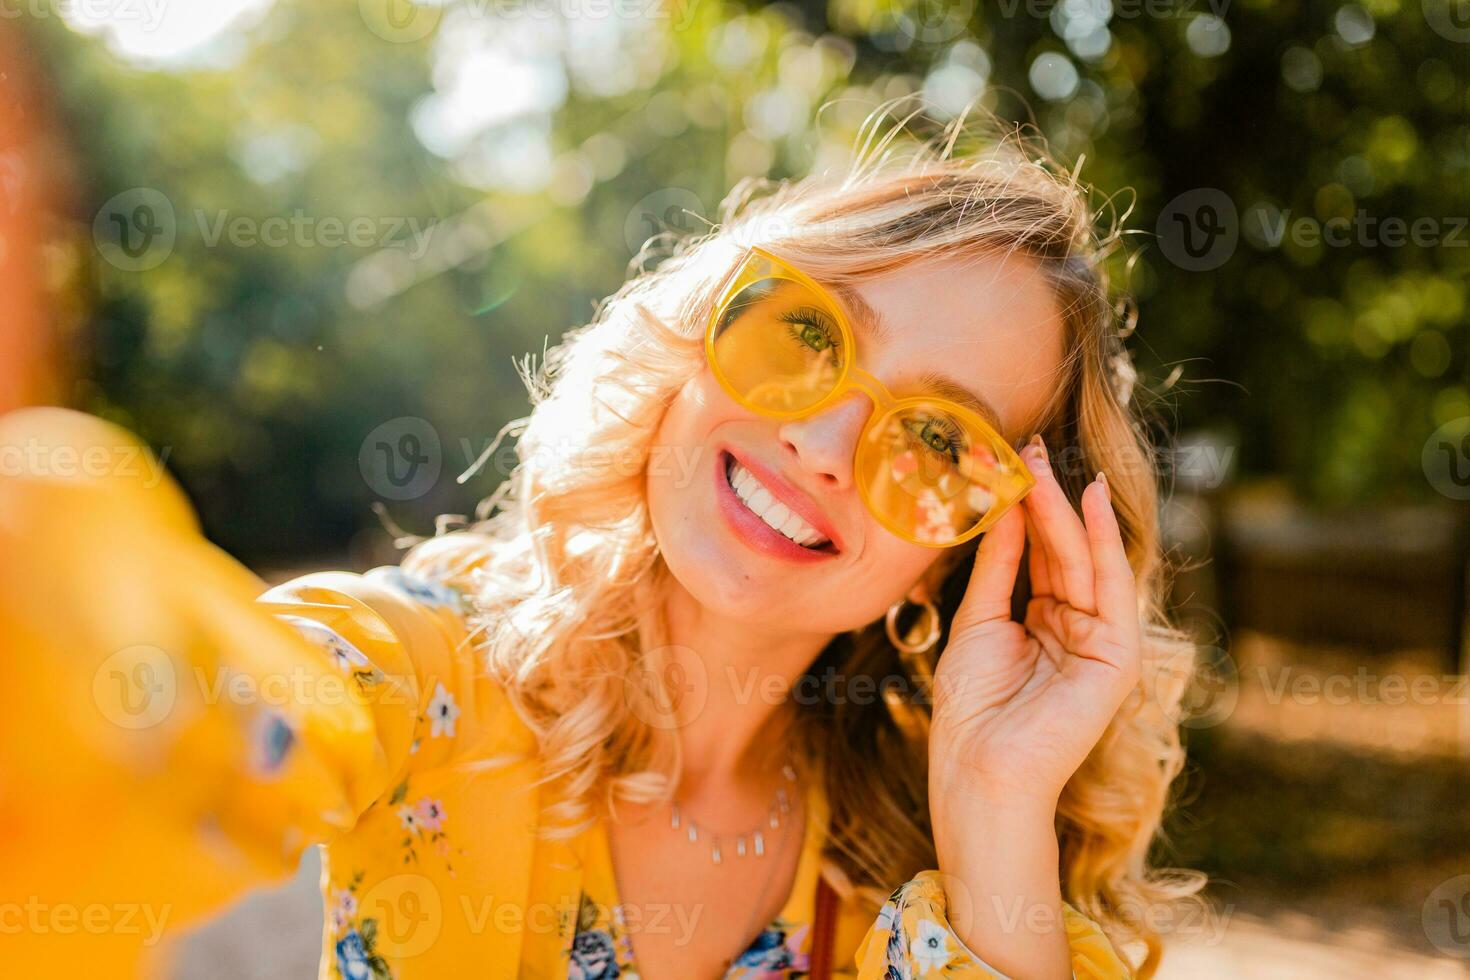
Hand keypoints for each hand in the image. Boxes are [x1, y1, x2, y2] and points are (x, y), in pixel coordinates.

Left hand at [928, 436, 1142, 811]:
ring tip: (1045, 462)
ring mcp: (1102, 642)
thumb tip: (1005, 508)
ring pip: (1085, 561)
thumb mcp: (978, 621)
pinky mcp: (1119, 657)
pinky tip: (1088, 500)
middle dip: (1047, 499)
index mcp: (1045, 625)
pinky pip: (1112, 586)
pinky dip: (1101, 541)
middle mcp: (1078, 629)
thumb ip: (997, 566)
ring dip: (1067, 509)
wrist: (979, 768)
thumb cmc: (971, 707)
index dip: (1028, 511)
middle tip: (1029, 447)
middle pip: (1064, 552)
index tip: (1012, 461)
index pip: (1041, 555)